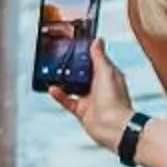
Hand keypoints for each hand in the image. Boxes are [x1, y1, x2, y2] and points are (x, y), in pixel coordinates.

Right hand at [49, 38, 135, 157]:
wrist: (113, 126)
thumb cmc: (114, 99)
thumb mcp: (106, 71)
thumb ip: (99, 56)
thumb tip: (98, 40)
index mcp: (107, 75)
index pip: (95, 60)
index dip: (85, 52)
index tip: (73, 44)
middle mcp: (99, 86)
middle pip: (83, 72)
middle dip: (72, 66)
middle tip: (58, 56)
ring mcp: (90, 98)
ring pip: (73, 86)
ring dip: (64, 80)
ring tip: (52, 71)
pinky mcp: (82, 110)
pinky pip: (67, 100)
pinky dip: (59, 95)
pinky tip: (52, 88)